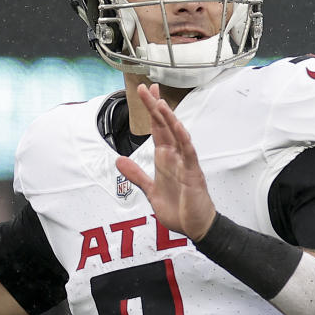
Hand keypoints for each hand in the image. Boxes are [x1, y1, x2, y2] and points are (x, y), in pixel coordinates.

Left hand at [116, 83, 216, 241]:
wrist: (195, 227)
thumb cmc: (178, 208)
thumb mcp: (151, 190)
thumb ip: (136, 175)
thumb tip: (119, 160)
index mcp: (165, 158)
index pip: (158, 128)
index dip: (152, 110)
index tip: (146, 92)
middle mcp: (176, 156)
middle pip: (166, 126)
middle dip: (156, 106)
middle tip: (148, 87)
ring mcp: (185, 163)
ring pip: (178, 135)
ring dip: (169, 119)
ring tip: (160, 102)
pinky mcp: (193, 174)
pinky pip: (189, 153)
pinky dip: (184, 139)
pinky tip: (178, 127)